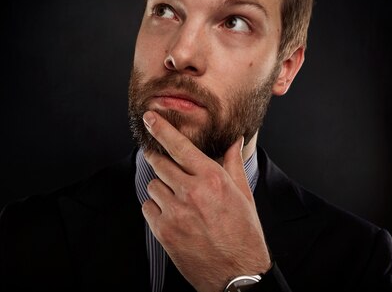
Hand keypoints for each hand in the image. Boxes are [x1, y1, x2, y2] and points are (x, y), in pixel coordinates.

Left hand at [141, 111, 270, 291]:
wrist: (237, 274)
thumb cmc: (243, 234)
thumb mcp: (243, 195)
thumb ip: (233, 164)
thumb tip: (235, 141)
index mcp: (212, 178)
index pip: (180, 146)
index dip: (161, 128)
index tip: (149, 117)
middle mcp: (192, 192)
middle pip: (160, 162)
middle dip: (158, 158)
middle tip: (160, 160)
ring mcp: (175, 212)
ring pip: (153, 185)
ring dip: (161, 187)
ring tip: (177, 198)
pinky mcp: (164, 231)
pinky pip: (148, 207)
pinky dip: (156, 208)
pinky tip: (171, 214)